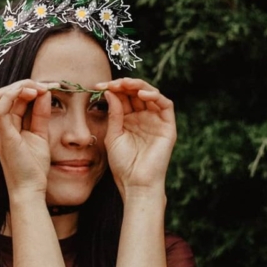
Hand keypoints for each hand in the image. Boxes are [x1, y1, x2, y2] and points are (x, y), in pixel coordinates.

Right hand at [0, 80, 54, 196]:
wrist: (30, 188)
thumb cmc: (34, 166)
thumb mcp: (41, 134)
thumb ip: (41, 114)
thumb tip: (45, 93)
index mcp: (7, 125)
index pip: (11, 97)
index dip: (28, 87)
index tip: (49, 87)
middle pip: (1, 93)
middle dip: (23, 84)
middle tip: (45, 86)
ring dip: (18, 87)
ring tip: (37, 89)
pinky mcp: (3, 136)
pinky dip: (12, 96)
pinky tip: (30, 93)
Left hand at [96, 78, 176, 193]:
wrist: (135, 182)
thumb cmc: (122, 163)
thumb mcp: (113, 135)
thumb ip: (114, 114)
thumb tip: (110, 91)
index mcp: (128, 119)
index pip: (123, 97)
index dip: (112, 88)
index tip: (98, 86)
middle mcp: (143, 117)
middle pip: (136, 92)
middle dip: (124, 84)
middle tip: (112, 83)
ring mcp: (156, 120)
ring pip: (151, 94)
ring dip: (138, 85)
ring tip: (125, 84)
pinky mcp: (168, 126)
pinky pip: (165, 105)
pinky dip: (155, 96)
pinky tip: (142, 94)